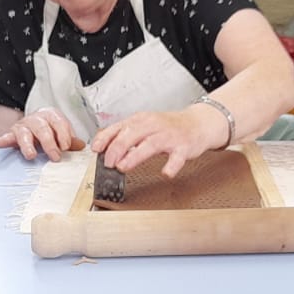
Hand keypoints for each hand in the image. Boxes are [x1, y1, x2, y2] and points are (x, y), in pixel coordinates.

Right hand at [0, 107, 80, 161]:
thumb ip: (70, 141)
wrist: (32, 128)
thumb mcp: (61, 135)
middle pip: (42, 128)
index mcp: (51, 115)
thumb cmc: (49, 132)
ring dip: (28, 145)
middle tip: (55, 156)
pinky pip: (7, 136)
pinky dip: (3, 139)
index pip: (58, 122)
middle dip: (49, 143)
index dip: (63, 134)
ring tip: (31, 155)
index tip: (66, 146)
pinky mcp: (12, 133)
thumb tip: (81, 146)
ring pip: (25, 132)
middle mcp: (37, 118)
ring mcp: (24, 125)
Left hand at [91, 104, 224, 178]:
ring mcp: (169, 136)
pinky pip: (177, 157)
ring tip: (123, 167)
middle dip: (117, 149)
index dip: (105, 138)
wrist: (198, 123)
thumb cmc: (169, 127)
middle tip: (109, 163)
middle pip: (132, 134)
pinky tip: (165, 173)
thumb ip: (126, 134)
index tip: (96, 149)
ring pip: (150, 144)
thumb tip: (103, 145)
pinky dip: (171, 165)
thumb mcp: (145, 125)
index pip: (119, 127)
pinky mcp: (184, 147)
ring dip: (134, 156)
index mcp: (142, 120)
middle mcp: (154, 125)